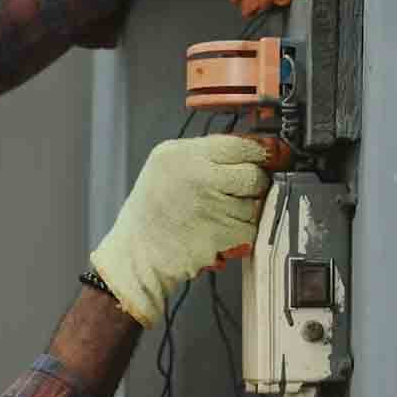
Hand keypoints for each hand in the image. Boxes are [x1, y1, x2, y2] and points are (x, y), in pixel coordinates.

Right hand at [90, 135, 270, 327]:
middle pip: (253, 175)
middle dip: (253, 186)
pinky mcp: (221, 233)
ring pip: (255, 205)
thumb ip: (205, 154)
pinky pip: (250, 229)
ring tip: (216, 216)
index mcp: (181, 154)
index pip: (240, 144)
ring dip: (244, 213)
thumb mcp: (166, 166)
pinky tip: (217, 232)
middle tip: (235, 194)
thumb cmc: (151, 212)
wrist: (136, 253)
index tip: (260, 161)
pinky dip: (240, 234)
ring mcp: (211, 205)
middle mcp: (197, 176)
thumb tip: (257, 149)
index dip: (257, 154)